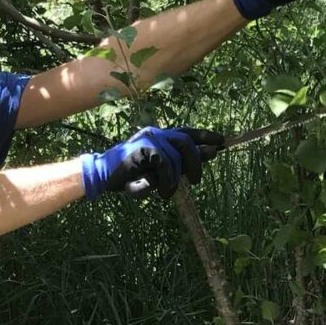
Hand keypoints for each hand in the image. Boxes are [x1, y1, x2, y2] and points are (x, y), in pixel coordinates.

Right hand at [80, 126, 225, 199]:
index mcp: (161, 136)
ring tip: (168, 193)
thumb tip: (210, 154)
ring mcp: (150, 138)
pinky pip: (165, 163)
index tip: (222, 141)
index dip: (205, 135)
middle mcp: (157, 133)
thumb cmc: (133, 175)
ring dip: (176, 177)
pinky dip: (166, 180)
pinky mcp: (144, 148)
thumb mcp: (161, 171)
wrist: (104, 176)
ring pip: (177, 155)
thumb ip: (182, 163)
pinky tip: (161, 191)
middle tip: (197, 180)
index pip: (187, 131)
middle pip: (186, 141)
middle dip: (196, 160)